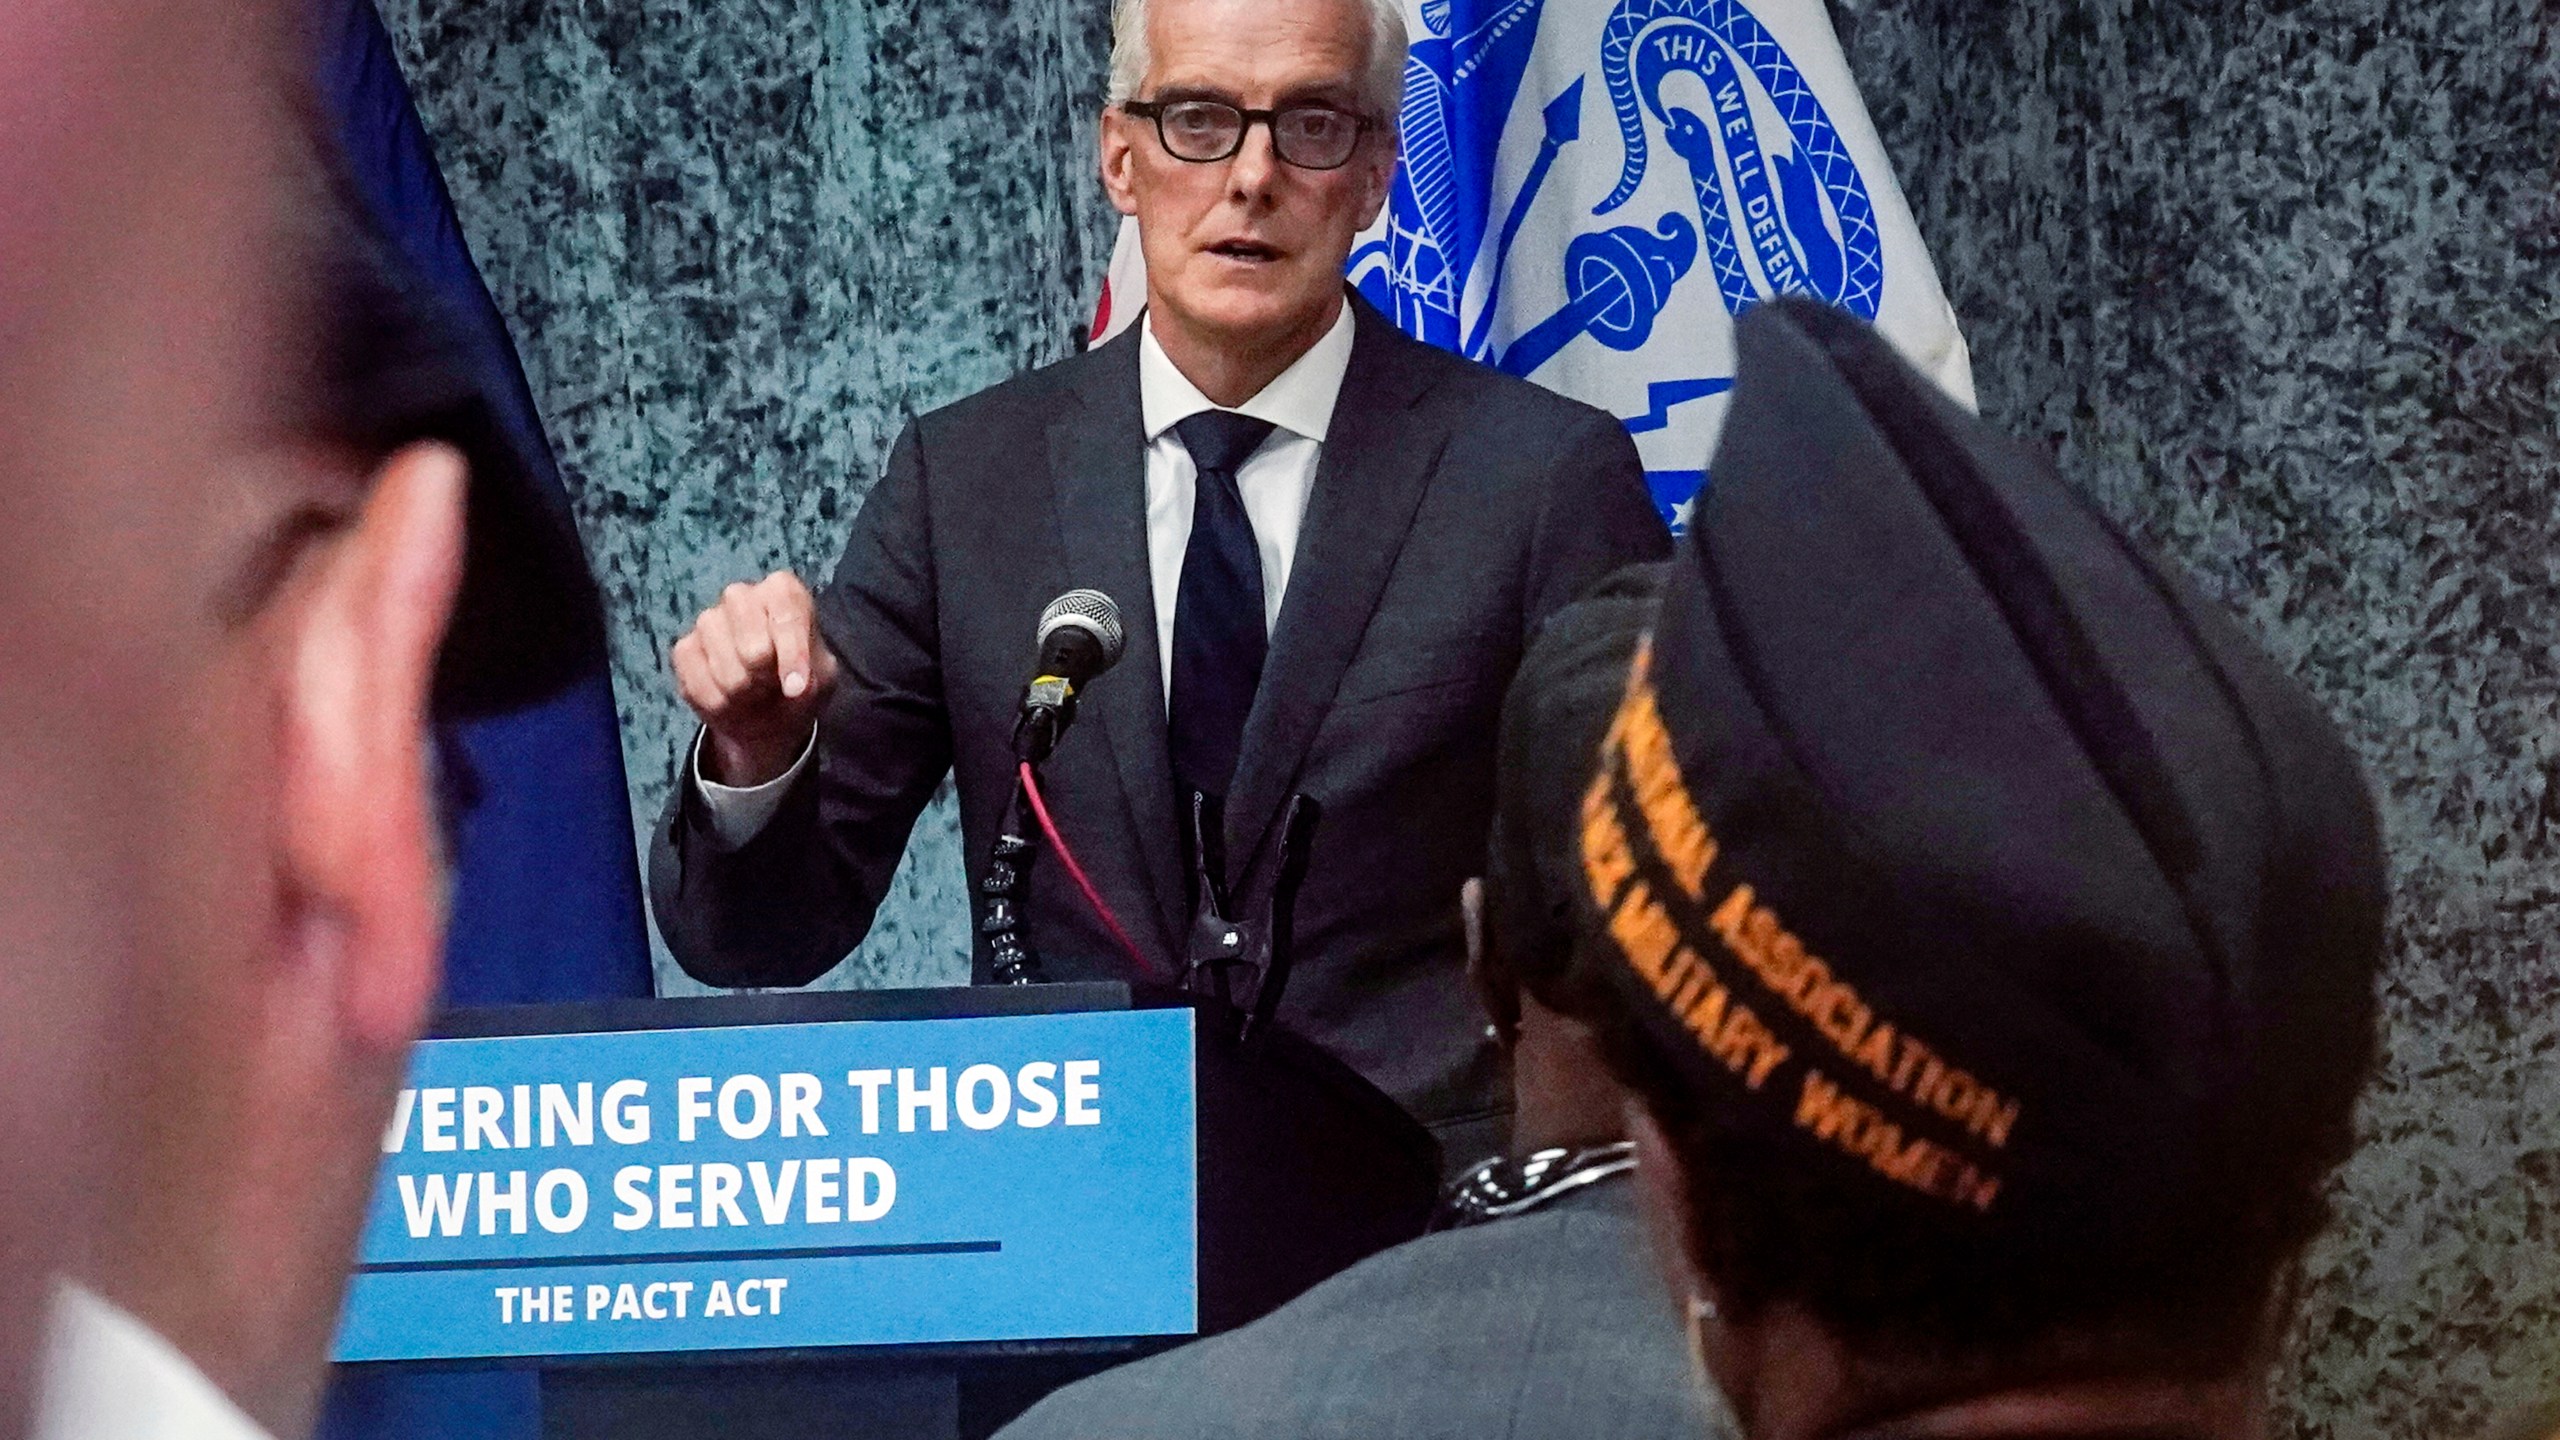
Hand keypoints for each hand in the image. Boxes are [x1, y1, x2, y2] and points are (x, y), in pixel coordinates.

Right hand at [671, 571, 838, 786]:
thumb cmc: (798, 685)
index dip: (791, 654)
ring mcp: (708, 619)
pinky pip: (698, 682)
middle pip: (752, 642)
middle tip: (771, 684)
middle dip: (764, 675)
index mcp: (782, 591)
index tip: (796, 687)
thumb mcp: (821, 681)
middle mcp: (742, 596)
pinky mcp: (684, 648)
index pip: (786, 612)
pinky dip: (720, 704)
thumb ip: (812, 677)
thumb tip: (794, 687)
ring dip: (743, 693)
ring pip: (725, 667)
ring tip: (753, 692)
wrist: (766, 715)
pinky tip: (730, 700)